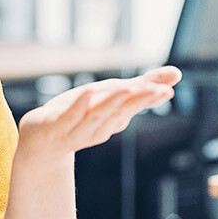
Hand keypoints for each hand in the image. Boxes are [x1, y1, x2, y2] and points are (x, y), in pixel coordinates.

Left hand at [16, 66, 180, 165]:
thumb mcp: (109, 97)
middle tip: (159, 91)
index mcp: (114, 119)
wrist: (40, 144)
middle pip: (121, 111)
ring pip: (98, 115)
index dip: (150, 98)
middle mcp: (100, 126)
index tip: (168, 90)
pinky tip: (89, 92)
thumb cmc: (79, 116)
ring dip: (113, 103)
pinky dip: (80, 106)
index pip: (134, 105)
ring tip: (126, 88)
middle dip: (139, 100)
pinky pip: (70, 116)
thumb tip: (177, 75)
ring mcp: (78, 129)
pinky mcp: (56, 126)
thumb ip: (143, 86)